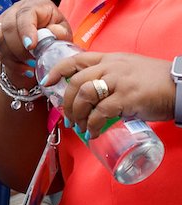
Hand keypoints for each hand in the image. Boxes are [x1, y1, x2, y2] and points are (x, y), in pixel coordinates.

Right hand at [0, 0, 71, 84]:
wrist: (41, 34)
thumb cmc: (52, 29)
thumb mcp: (62, 28)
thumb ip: (60, 31)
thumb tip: (53, 34)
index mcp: (32, 6)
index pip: (24, 15)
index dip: (26, 31)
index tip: (31, 46)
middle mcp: (13, 13)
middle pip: (8, 28)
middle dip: (19, 49)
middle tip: (32, 61)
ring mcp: (1, 25)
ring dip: (13, 57)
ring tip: (29, 66)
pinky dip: (9, 63)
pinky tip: (23, 68)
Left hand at [44, 52, 173, 137]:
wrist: (179, 87)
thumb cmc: (152, 83)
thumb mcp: (127, 71)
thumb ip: (107, 77)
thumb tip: (84, 97)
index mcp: (110, 59)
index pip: (77, 59)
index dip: (58, 70)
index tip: (47, 83)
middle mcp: (113, 67)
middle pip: (76, 82)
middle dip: (67, 103)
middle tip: (69, 118)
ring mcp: (120, 81)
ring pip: (85, 95)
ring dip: (77, 114)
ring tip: (81, 126)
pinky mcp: (128, 97)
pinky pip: (100, 112)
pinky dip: (92, 125)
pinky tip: (93, 133)